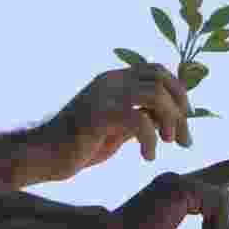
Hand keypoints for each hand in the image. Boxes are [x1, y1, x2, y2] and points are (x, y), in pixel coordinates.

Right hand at [42, 63, 192, 181]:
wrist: (45, 155)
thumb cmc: (78, 145)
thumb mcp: (116, 127)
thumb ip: (138, 115)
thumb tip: (169, 117)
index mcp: (112, 80)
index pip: (157, 71)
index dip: (177, 92)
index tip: (182, 121)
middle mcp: (109, 82)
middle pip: (161, 80)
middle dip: (180, 109)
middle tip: (182, 139)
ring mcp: (103, 96)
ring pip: (155, 95)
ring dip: (171, 121)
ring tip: (168, 143)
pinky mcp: (99, 116)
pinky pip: (140, 120)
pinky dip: (151, 141)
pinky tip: (147, 157)